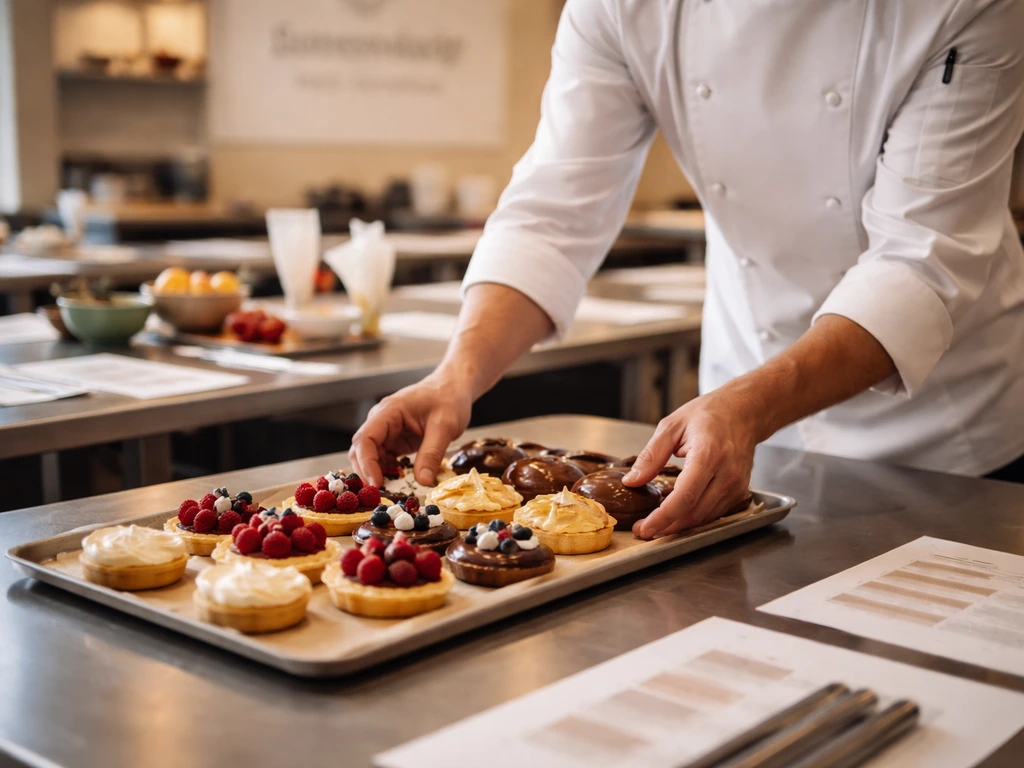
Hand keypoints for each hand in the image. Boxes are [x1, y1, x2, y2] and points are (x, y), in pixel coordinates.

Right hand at [349, 372, 472, 486]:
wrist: (454, 388)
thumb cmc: (449, 400)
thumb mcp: (445, 426)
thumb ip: (432, 454)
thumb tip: (422, 482)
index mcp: (389, 412)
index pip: (365, 439)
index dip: (366, 463)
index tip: (377, 484)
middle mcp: (382, 421)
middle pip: (361, 450)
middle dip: (367, 472)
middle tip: (381, 494)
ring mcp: (387, 431)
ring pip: (371, 457)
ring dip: (377, 474)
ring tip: (391, 491)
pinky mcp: (395, 440)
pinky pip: (384, 458)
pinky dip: (388, 471)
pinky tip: (399, 480)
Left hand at [622, 387, 763, 538]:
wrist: (744, 412)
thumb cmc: (709, 414)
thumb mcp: (672, 425)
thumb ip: (651, 455)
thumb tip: (632, 481)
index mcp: (709, 453)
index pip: (685, 496)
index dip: (663, 517)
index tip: (644, 528)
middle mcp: (727, 473)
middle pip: (694, 513)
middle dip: (666, 526)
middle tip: (642, 530)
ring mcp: (737, 485)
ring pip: (704, 518)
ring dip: (679, 526)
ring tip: (655, 524)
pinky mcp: (740, 492)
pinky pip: (714, 513)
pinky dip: (693, 517)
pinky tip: (677, 514)